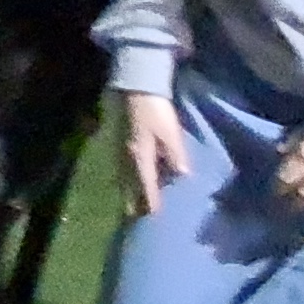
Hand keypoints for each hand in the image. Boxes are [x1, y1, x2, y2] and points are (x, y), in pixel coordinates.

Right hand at [119, 88, 191, 217]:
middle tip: (134, 217)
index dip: (151, 201)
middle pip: (128, 184)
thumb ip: (176, 154)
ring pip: (123, 175)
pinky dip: (126, 177)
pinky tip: (129, 178)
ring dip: (127, 190)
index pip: (146, 185)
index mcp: (140, 156)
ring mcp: (121, 148)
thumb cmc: (155, 110)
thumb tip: (182, 176)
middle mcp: (127, 155)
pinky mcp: (122, 141)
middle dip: (132, 200)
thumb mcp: (170, 132)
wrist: (136, 86)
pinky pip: (123, 166)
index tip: (154, 217)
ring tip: (129, 203)